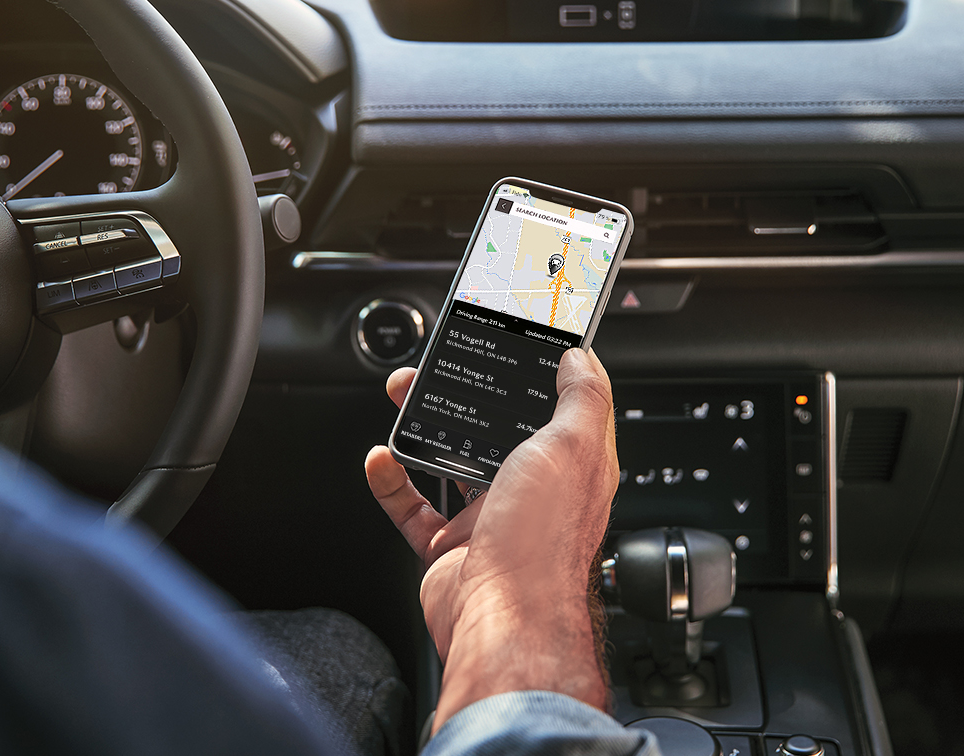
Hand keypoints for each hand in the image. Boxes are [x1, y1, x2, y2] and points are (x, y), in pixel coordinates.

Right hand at [365, 347, 619, 731]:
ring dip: (423, 427)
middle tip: (436, 365)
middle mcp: (532, 492)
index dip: (536, 372)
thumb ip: (582, 398)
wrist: (503, 622)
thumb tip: (582, 358)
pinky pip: (414, 509)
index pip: (556, 407)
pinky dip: (393, 483)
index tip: (512, 340)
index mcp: (569, 466)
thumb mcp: (574, 448)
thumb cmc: (542, 544)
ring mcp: (489, 521)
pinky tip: (381, 458)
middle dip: (465, 395)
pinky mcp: (451, 548)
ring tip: (401, 396)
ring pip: (450, 462)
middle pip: (495, 429)